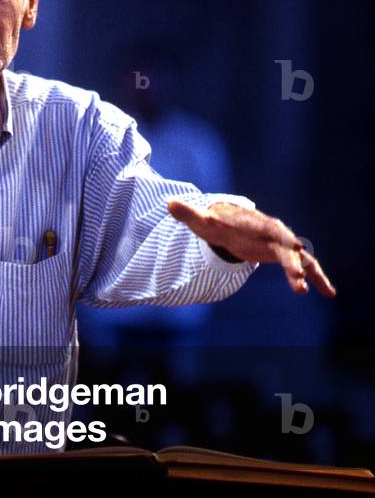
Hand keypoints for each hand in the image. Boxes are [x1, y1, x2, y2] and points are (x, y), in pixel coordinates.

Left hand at [167, 199, 335, 297]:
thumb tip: (169, 204)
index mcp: (256, 222)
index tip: (294, 247)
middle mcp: (273, 232)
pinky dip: (317, 278)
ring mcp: (281, 245)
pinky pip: (305, 267)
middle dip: (294, 262)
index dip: (281, 239)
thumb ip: (188, 214)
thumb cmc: (218, 221)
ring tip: (313, 291)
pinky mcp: (285, 256)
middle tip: (297, 280)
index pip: (270, 229)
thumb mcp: (202, 220)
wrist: (231, 223)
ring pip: (300, 258)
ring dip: (307, 273)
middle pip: (287, 246)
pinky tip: (329, 293)